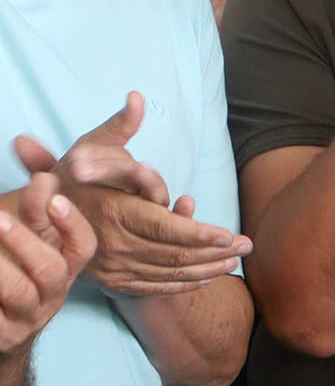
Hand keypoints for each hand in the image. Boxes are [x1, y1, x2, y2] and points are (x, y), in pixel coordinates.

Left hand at [0, 174, 95, 355]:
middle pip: (51, 269)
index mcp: (63, 267)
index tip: (55, 200)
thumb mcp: (27, 238)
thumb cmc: (16, 275)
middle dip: (24, 241)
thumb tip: (44, 178)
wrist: (2, 332)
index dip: (72, 224)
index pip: (82, 246)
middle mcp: (52, 293)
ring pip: (19, 292)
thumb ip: (34, 209)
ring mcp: (27, 317)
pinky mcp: (3, 336)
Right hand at [14, 96, 250, 296]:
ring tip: (234, 262)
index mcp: (115, 212)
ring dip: (205, 270)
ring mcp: (112, 267)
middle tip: (246, 247)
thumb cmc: (71, 177)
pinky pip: (154, 287)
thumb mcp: (92, 147)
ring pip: (168, 273)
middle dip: (214, 252)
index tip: (230, 235)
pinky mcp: (113, 281)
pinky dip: (182, 284)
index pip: (166, 229)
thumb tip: (136, 97)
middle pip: (174, 254)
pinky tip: (205, 278)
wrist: (37, 217)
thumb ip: (120, 127)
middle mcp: (114, 244)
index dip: (202, 234)